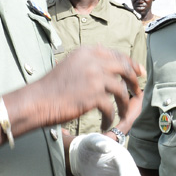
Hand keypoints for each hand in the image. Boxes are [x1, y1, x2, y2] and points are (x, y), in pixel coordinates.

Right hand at [28, 45, 143, 129]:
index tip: (139, 71)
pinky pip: (110, 108)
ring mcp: (95, 78)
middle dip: (133, 80)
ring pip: (121, 90)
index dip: (130, 63)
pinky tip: (106, 123)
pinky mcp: (94, 96)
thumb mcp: (70, 64)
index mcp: (87, 52)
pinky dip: (110, 117)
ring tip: (123, 112)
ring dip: (124, 103)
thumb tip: (106, 63)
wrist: (37, 100)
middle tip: (138, 91)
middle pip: (124, 69)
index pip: (116, 54)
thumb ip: (88, 61)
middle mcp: (94, 61)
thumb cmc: (51, 87)